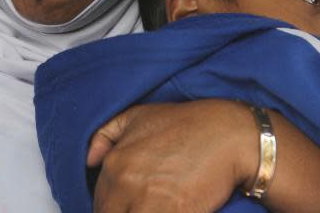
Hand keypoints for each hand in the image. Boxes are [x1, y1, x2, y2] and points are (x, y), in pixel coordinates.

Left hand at [88, 100, 257, 212]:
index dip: (112, 209)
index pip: (100, 203)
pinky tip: (171, 211)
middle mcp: (126, 184)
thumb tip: (90, 160)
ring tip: (153, 208)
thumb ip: (106, 134)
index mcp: (115, 163)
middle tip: (142, 207)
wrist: (229, 135)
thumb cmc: (186, 124)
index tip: (127, 206)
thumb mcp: (139, 116)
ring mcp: (149, 202)